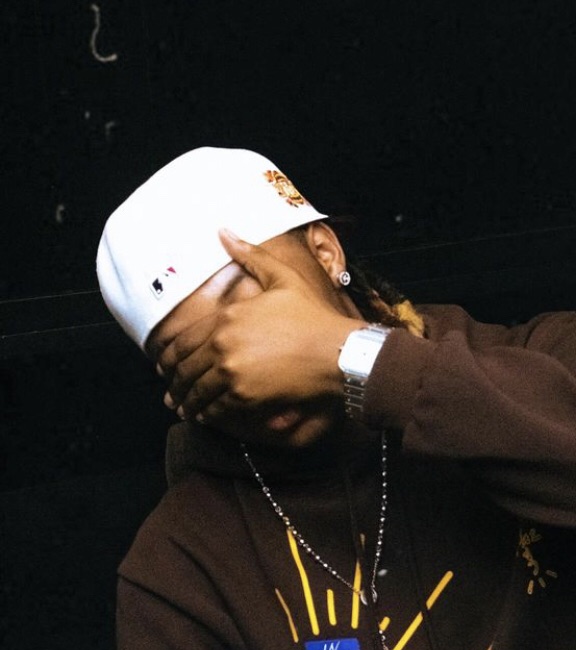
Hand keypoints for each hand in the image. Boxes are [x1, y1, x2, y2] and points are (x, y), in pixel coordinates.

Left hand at [158, 229, 364, 427]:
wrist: (336, 352)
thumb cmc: (313, 317)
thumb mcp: (282, 279)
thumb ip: (250, 256)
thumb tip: (223, 231)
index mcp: (227, 318)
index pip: (184, 341)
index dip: (169, 357)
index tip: (165, 365)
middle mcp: (223, 345)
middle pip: (186, 369)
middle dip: (175, 384)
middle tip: (170, 393)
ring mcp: (232, 372)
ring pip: (197, 391)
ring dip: (187, 402)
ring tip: (183, 408)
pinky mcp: (245, 396)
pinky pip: (216, 409)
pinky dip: (206, 414)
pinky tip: (203, 417)